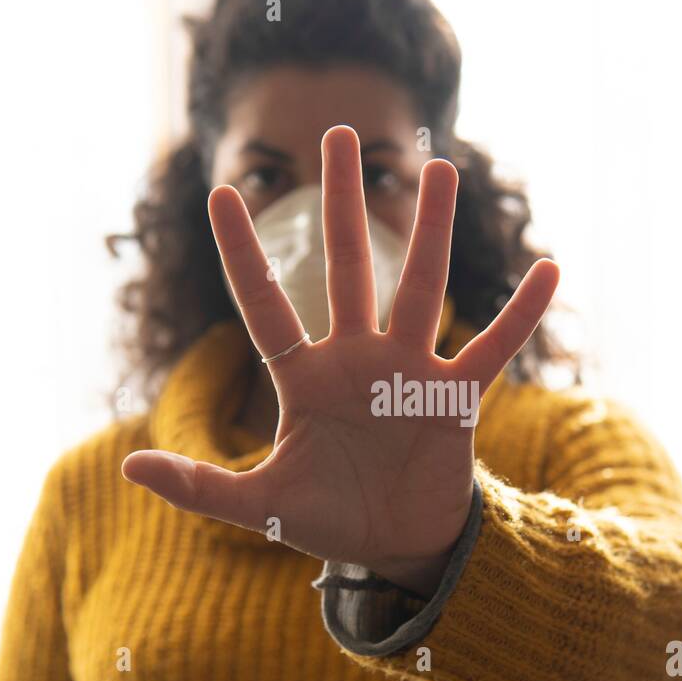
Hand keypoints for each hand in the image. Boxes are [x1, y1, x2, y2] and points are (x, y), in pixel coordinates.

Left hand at [121, 126, 559, 595]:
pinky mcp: (455, 397)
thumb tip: (131, 467)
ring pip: (419, 289)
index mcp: (304, 378)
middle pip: (348, 270)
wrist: (394, 545)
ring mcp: (408, 372)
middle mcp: (356, 359)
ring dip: (431, 231)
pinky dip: (520, 316)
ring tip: (438, 169)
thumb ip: (200, 486)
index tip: (221, 193)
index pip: (265, 305)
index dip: (244, 254)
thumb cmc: (326, 518)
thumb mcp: (259, 507)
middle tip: (338, 135)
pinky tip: (549, 269)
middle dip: (342, 205)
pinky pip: (492, 349)